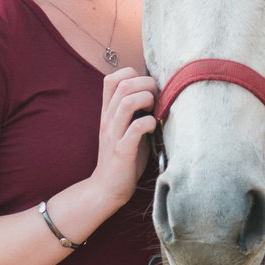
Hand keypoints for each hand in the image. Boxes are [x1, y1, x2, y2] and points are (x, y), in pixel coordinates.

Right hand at [85, 70, 157, 207]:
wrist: (106, 189)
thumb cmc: (122, 158)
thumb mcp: (125, 129)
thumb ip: (134, 112)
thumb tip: (158, 95)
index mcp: (108, 113)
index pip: (112, 78)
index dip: (132, 75)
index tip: (146, 88)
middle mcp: (108, 120)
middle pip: (123, 84)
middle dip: (146, 84)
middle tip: (156, 98)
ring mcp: (113, 135)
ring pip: (127, 102)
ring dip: (146, 99)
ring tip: (154, 109)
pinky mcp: (122, 151)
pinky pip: (135, 128)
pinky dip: (148, 122)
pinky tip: (152, 127)